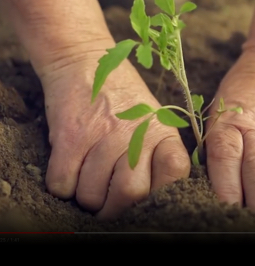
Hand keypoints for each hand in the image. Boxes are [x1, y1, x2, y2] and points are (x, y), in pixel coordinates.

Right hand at [37, 41, 189, 219]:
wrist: (84, 61)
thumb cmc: (121, 99)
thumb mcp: (151, 119)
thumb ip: (156, 154)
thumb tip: (148, 199)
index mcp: (161, 131)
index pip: (175, 173)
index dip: (161, 194)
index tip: (145, 199)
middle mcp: (136, 134)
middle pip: (129, 195)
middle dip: (114, 209)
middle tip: (107, 203)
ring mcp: (103, 135)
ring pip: (91, 195)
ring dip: (85, 196)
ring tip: (87, 178)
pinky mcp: (71, 137)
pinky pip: (62, 185)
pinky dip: (62, 186)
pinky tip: (69, 169)